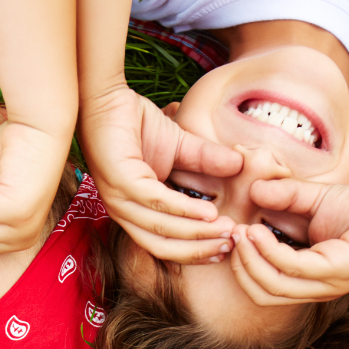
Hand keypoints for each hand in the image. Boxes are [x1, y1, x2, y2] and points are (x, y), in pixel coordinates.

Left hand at [79, 84, 241, 262]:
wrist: (108, 97)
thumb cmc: (136, 123)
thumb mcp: (179, 146)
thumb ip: (206, 160)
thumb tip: (239, 165)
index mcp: (135, 211)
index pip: (165, 244)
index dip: (196, 251)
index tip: (227, 248)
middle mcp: (123, 212)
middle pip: (163, 246)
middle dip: (199, 249)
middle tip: (230, 244)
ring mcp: (119, 198)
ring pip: (161, 228)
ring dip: (197, 233)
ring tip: (225, 229)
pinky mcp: (120, 180)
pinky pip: (156, 202)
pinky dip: (184, 209)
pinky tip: (208, 212)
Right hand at [238, 177, 348, 300]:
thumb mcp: (318, 200)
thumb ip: (287, 197)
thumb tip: (253, 190)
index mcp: (311, 278)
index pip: (264, 286)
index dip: (242, 263)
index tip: (232, 232)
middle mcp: (318, 288)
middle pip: (262, 293)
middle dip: (240, 266)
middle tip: (231, 234)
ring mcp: (328, 283)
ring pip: (272, 286)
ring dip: (249, 259)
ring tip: (241, 231)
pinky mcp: (339, 270)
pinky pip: (292, 268)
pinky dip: (269, 251)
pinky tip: (259, 229)